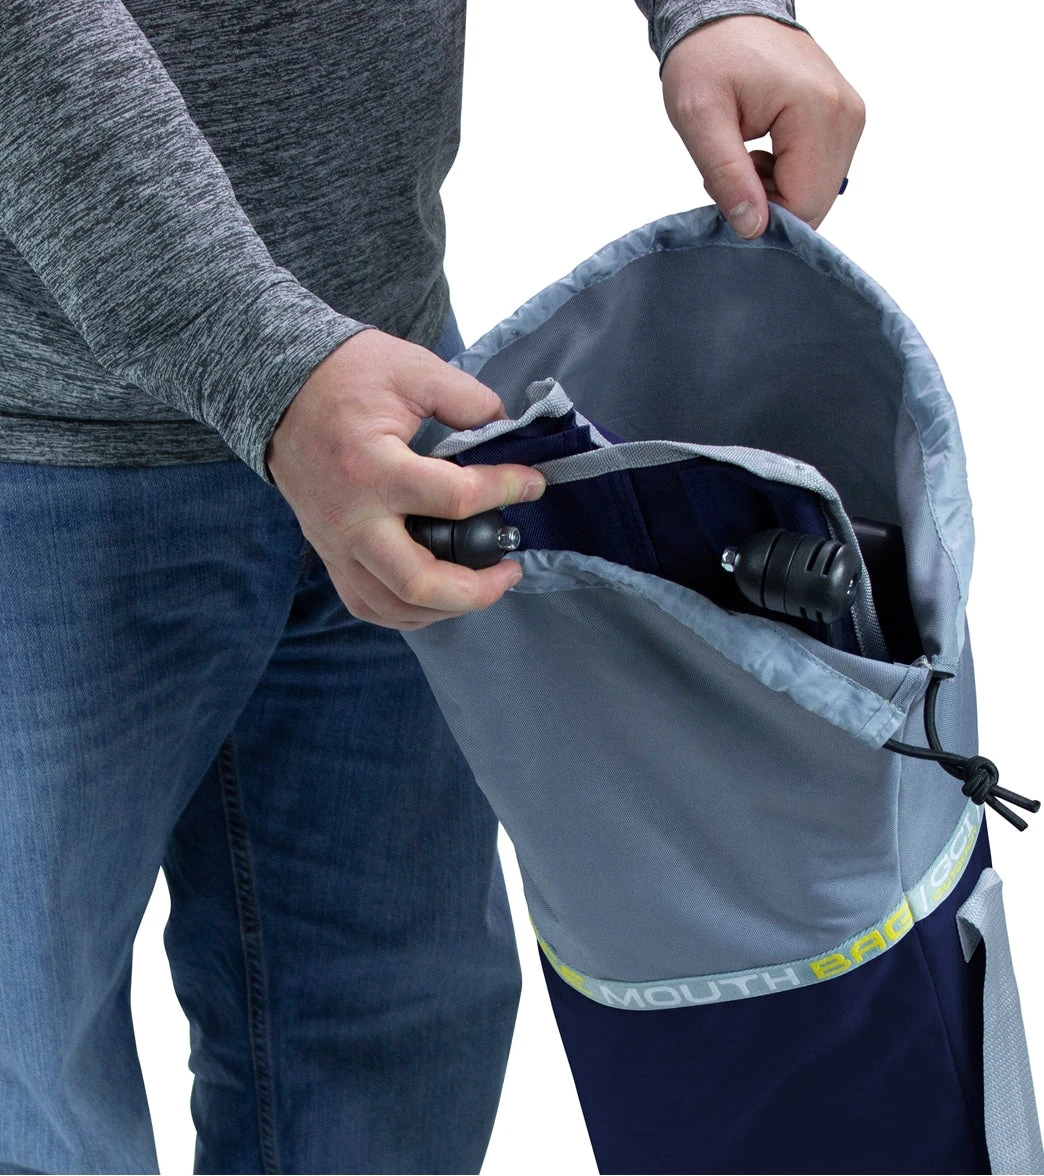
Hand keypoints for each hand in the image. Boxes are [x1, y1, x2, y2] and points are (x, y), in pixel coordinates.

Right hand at [265, 328, 545, 629]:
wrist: (277, 389)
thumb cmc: (344, 376)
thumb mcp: (414, 369)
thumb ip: (469, 400)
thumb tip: (509, 431)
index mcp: (374, 468)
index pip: (456, 499)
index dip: (508, 490)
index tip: (534, 484)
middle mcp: (352, 519)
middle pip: (419, 582)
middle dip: (478, 589)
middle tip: (512, 567)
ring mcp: (336, 544)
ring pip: (394, 606)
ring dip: (447, 607)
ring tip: (484, 585)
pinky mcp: (330, 553)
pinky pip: (369, 604)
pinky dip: (409, 612)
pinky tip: (441, 596)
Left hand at [660, 15, 864, 236]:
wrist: (724, 16)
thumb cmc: (707, 56)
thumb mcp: (699, 118)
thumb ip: (727, 176)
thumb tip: (753, 229)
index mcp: (818, 110)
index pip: (803, 204)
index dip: (762, 216)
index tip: (725, 191)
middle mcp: (847, 115)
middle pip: (815, 203)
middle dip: (768, 203)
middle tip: (731, 172)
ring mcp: (850, 118)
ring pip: (817, 193)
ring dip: (775, 192)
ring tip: (744, 158)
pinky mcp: (843, 121)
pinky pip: (819, 174)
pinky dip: (786, 177)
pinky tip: (761, 154)